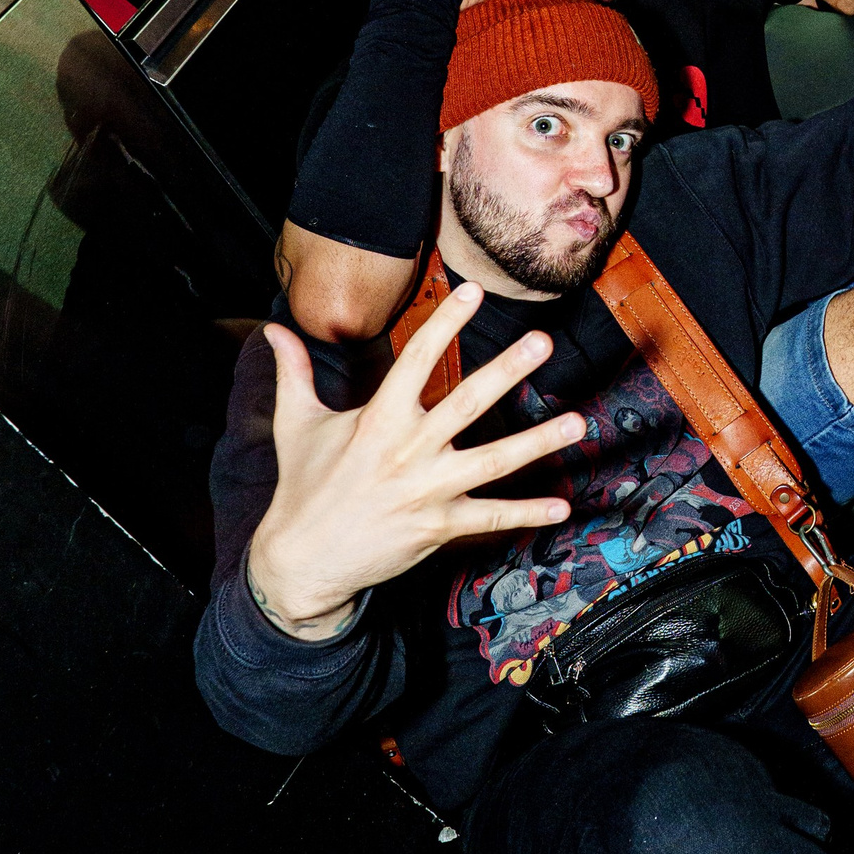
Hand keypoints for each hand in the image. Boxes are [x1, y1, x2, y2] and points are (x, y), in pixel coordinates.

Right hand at [248, 285, 580, 639]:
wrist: (301, 560)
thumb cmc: (303, 486)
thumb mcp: (296, 424)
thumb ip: (294, 372)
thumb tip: (275, 328)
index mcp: (377, 419)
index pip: (415, 360)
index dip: (445, 324)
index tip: (473, 292)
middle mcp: (407, 451)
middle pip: (466, 404)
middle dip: (506, 372)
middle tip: (543, 342)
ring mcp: (426, 491)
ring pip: (492, 462)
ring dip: (537, 442)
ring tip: (578, 422)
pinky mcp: (438, 527)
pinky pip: (490, 517)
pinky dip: (526, 513)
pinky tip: (563, 507)